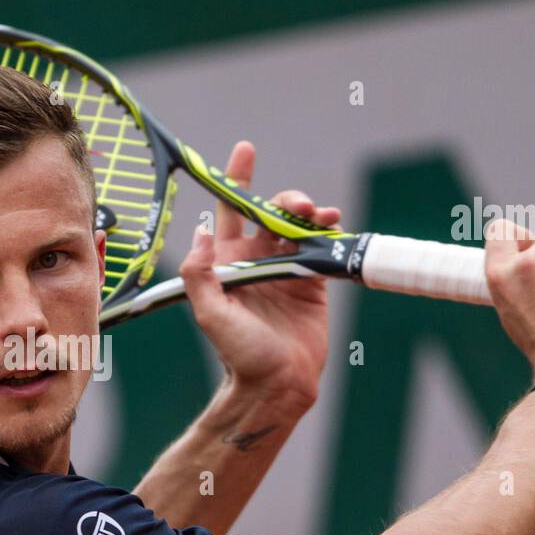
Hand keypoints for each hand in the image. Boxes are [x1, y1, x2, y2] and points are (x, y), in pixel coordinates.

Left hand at [179, 141, 338, 409]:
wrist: (277, 385)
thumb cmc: (239, 354)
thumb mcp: (210, 314)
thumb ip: (200, 273)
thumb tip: (200, 231)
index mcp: (227, 262)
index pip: (231, 211)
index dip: (237, 179)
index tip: (247, 149)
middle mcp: (256, 261)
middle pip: (271, 214)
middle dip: (286, 200)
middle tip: (300, 207)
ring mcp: (285, 271)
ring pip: (298, 227)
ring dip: (310, 214)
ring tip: (321, 216)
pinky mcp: (311, 284)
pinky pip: (322, 249)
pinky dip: (329, 234)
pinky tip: (334, 227)